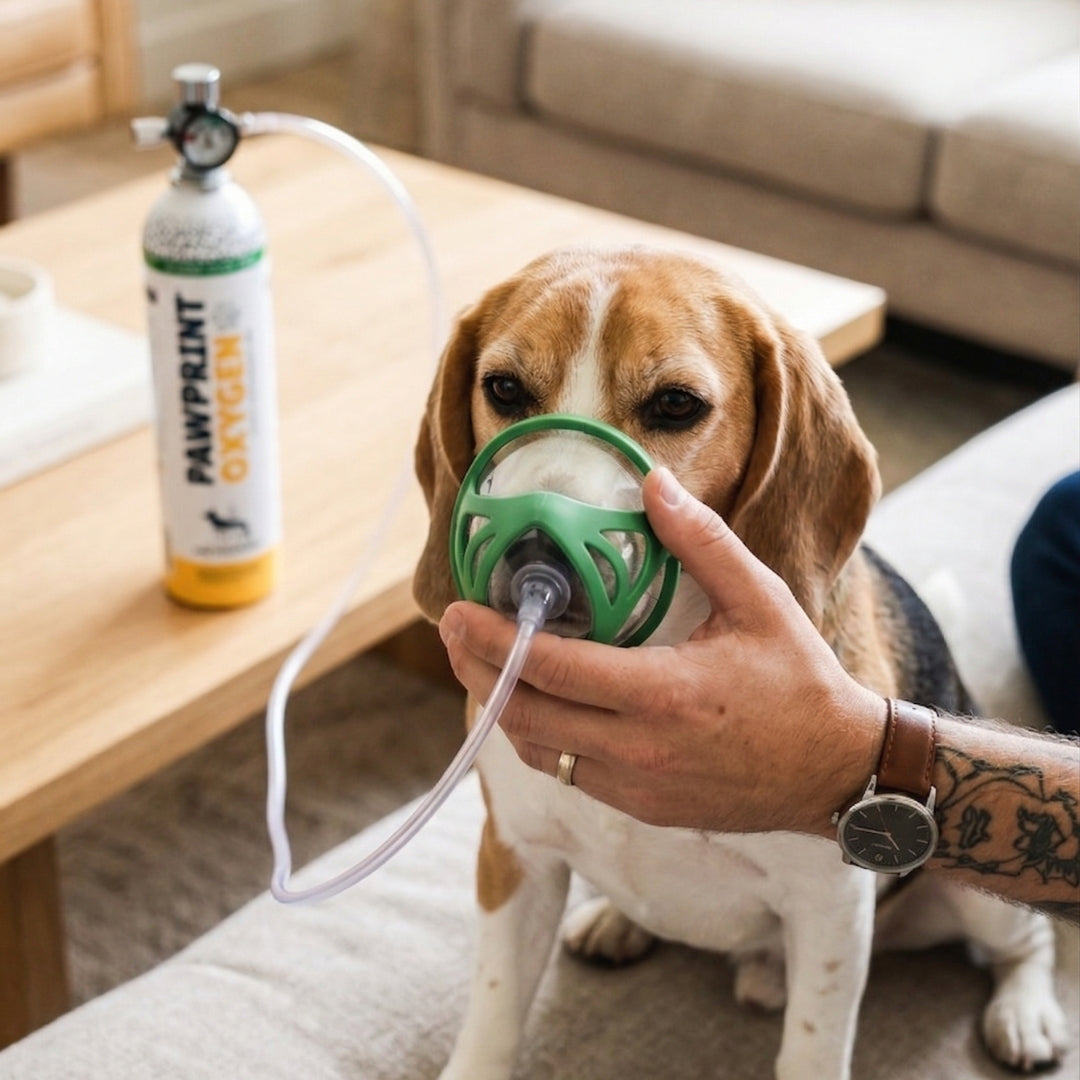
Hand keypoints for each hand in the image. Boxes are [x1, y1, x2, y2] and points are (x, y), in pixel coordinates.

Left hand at [439, 467, 885, 835]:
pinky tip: (535, 702)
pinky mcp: (643, 808)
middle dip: (476, 672)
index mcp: (663, 695)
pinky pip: (569, 773)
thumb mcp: (759, 600)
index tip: (455, 611)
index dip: (493, 641)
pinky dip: (540, 736)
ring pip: (539, 751)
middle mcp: (640, 750)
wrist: (839, 771)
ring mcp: (637, 788)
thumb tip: (652, 484)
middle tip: (450, 632)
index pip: (551, 669)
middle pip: (526, 715)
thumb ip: (700, 542)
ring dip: (501, 707)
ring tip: (481, 663)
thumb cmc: (801, 683)